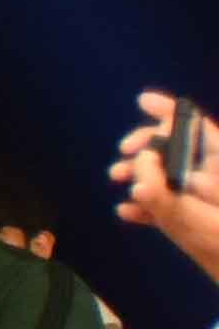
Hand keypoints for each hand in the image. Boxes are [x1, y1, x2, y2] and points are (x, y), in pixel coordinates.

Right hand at [121, 97, 218, 270]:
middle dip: (147, 147)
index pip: (200, 130)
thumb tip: (139, 174)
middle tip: (124, 155)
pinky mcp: (196, 223)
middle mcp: (213, 181)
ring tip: (118, 181)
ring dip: (140, 176)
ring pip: (170, 176)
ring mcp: (205, 202)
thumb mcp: (198, 226)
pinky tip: (127, 212)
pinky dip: (147, 205)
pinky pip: (170, 205)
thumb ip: (166, 198)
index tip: (143, 103)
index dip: (174, 113)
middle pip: (180, 150)